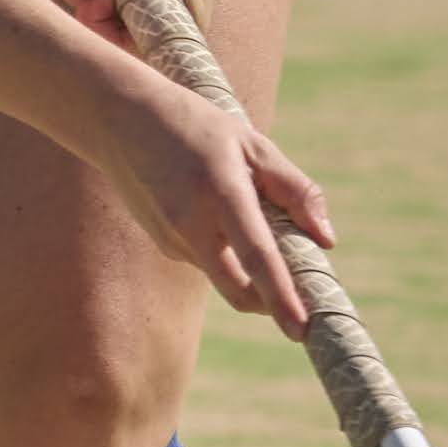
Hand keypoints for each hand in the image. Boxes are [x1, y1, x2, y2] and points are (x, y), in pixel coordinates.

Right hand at [84, 67, 337, 330]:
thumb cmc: (197, 125)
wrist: (121, 118)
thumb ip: (294, 190)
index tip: (301, 329)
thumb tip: (326, 240)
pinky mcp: (163, 242)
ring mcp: (172, 237)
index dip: (281, 297)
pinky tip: (210, 205)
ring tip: (248, 212)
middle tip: (300, 306)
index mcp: (221, 192)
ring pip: (224, 273)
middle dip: (270, 304)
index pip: (257, 256)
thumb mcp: (252, 144)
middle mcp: (191, 222)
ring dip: (249, 266)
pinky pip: (206, 257)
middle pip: (238, 289)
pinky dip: (223, 248)